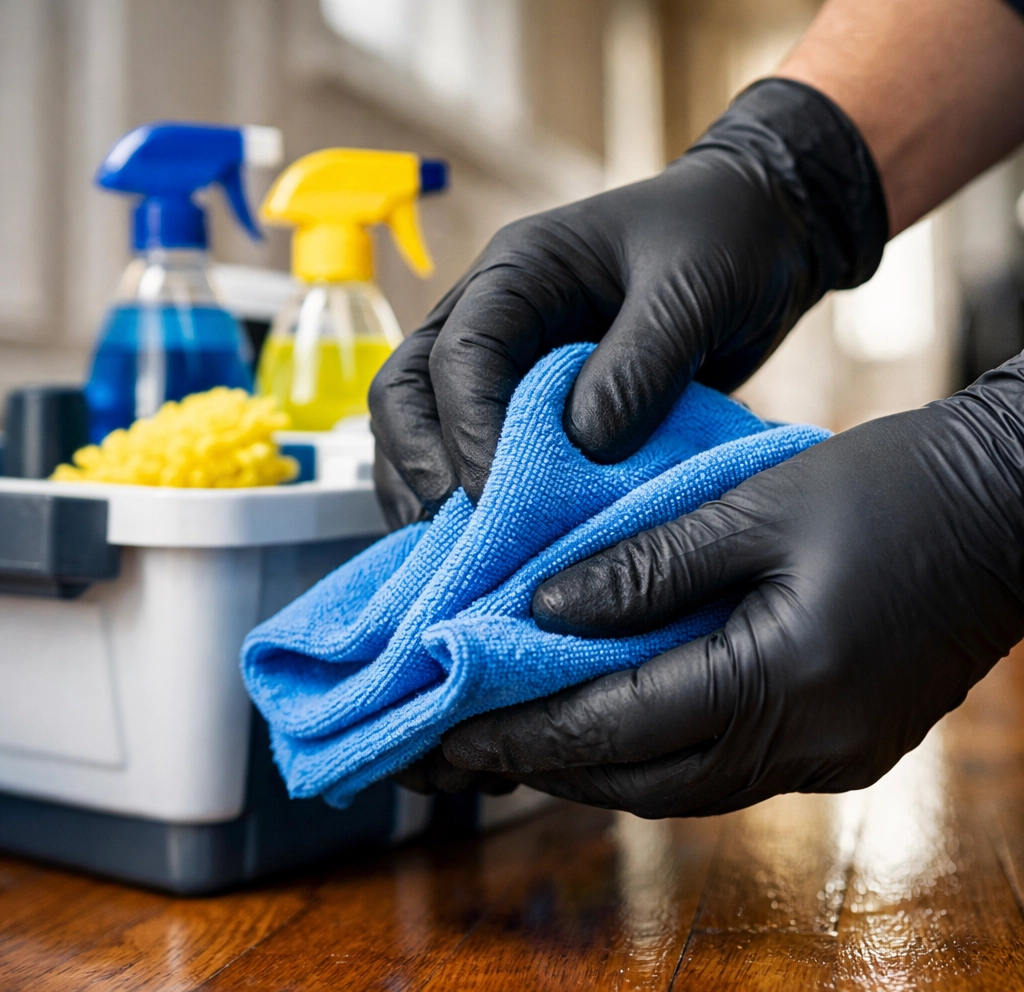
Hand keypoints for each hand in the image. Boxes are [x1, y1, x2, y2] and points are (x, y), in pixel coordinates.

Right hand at [370, 78, 886, 526]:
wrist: (760, 238)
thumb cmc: (725, 242)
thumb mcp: (691, 292)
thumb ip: (639, 366)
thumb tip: (585, 448)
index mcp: (517, 273)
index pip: (460, 356)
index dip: (468, 432)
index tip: (499, 498)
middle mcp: (491, 318)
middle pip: (406, 393)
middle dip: (420, 465)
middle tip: (457, 533)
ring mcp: (504, 366)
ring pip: (422, 430)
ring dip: (427, 492)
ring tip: (457, 556)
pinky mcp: (530, 409)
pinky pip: (471, 455)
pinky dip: (467, 503)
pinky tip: (485, 548)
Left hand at [440, 360, 1023, 816]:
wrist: (1009, 507)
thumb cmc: (891, 487)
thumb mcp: (757, 506)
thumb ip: (648, 565)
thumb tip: (546, 609)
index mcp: (786, 682)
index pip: (620, 725)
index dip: (526, 730)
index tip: (449, 725)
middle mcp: (809, 745)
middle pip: (644, 781)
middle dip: (549, 765)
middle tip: (468, 742)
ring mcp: (831, 757)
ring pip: (682, 787)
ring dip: (600, 766)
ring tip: (525, 736)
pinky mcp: (842, 746)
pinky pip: (725, 769)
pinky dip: (658, 751)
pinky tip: (616, 720)